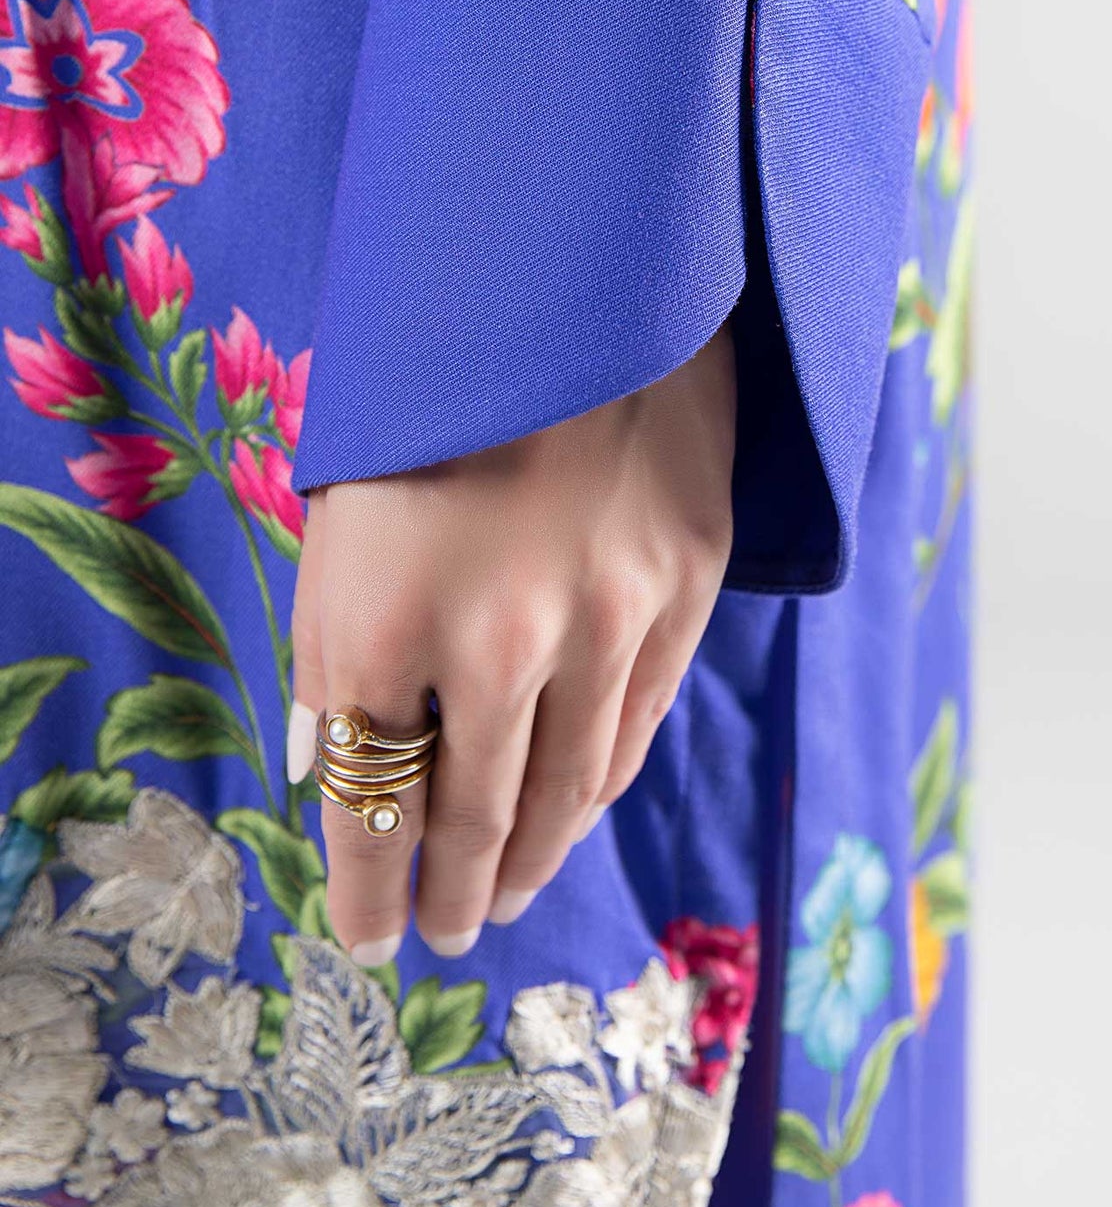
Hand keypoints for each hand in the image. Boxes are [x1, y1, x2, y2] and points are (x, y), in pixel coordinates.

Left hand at [286, 323, 735, 963]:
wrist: (572, 272)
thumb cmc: (431, 388)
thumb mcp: (340, 510)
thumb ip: (334, 646)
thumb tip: (332, 761)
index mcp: (377, 618)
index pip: (367, 805)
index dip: (366, 889)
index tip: (367, 934)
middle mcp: (495, 639)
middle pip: (474, 815)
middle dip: (452, 890)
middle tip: (446, 932)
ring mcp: (605, 618)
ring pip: (569, 788)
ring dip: (533, 857)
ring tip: (507, 892)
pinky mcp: (684, 586)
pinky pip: (638, 723)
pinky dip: (599, 784)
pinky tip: (577, 809)